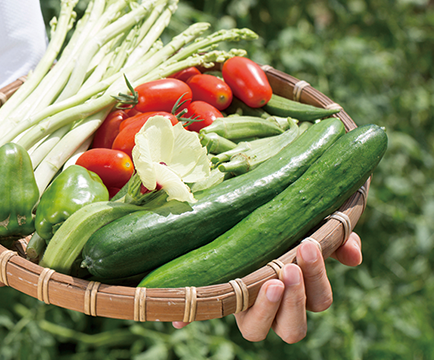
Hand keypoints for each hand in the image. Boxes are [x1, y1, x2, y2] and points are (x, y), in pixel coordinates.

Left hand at [172, 233, 362, 342]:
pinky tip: (182, 314)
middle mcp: (272, 305)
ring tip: (266, 280)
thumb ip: (337, 237)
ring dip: (264, 310)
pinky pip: (205, 313)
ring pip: (256, 331)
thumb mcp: (311, 220)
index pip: (318, 300)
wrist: (247, 204)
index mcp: (298, 289)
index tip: (307, 245)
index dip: (316, 280)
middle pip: (293, 329)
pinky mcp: (216, 297)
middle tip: (287, 268)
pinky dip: (192, 315)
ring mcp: (243, 305)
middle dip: (295, 301)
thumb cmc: (284, 215)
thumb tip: (353, 256)